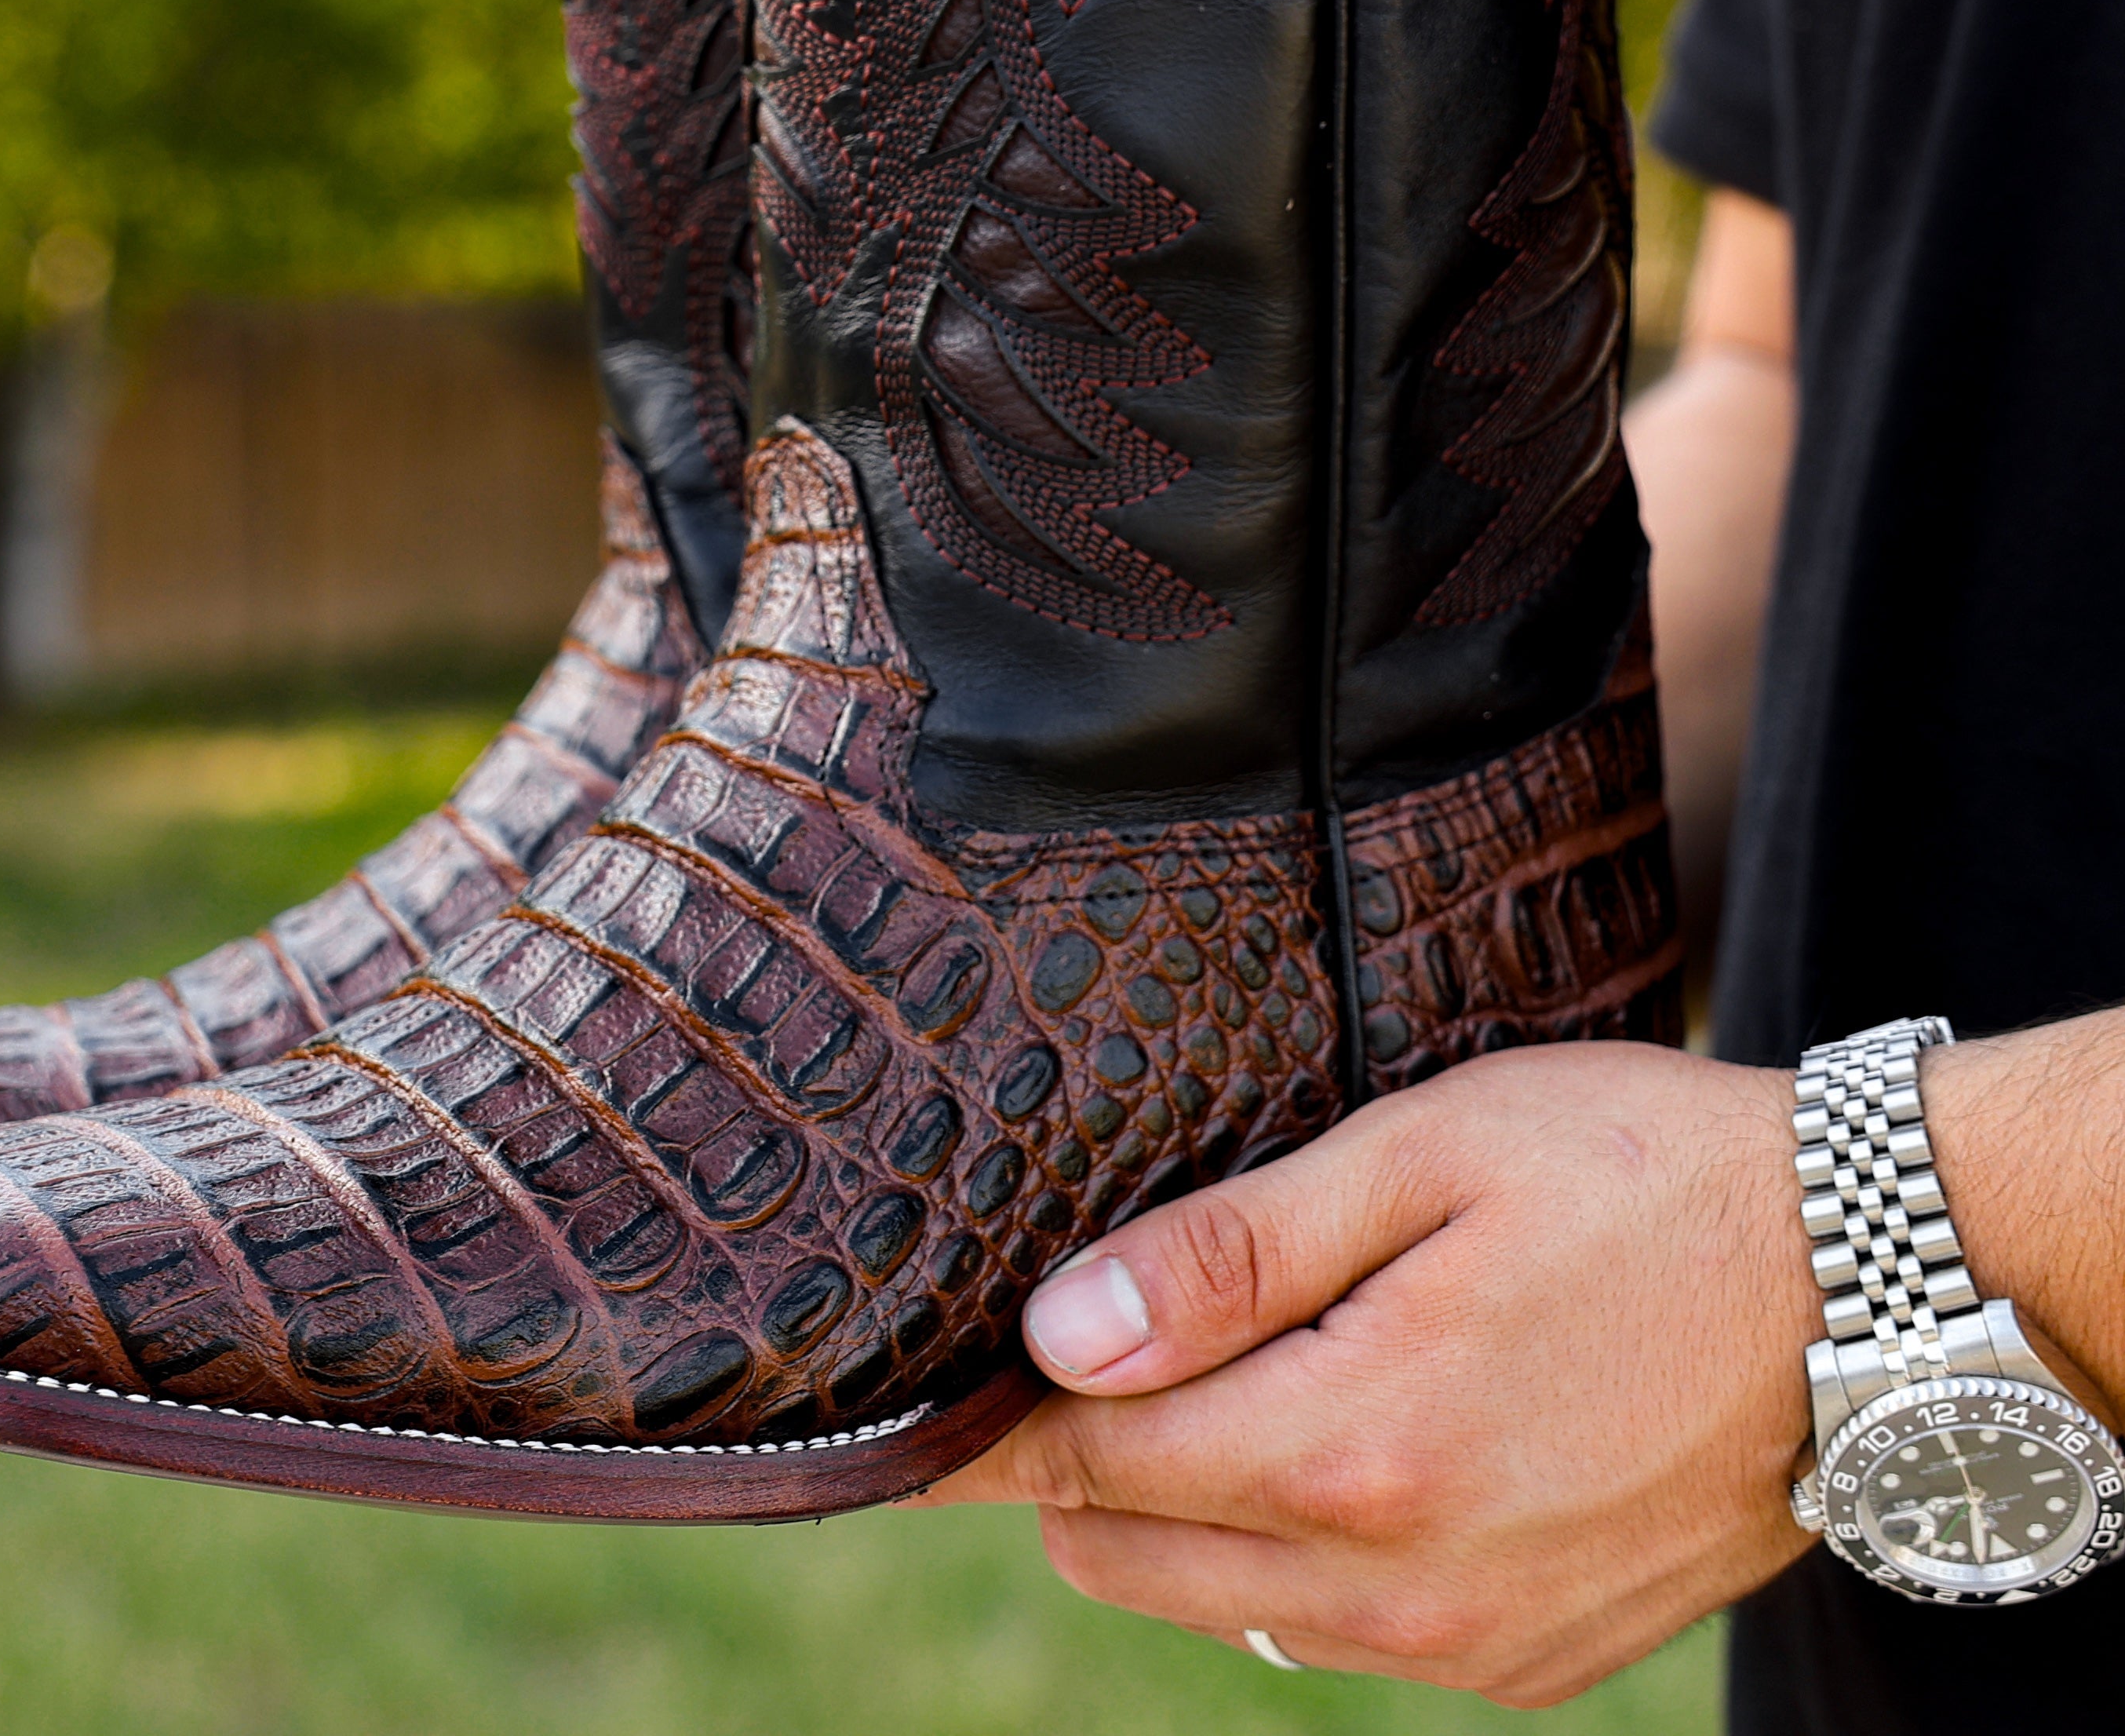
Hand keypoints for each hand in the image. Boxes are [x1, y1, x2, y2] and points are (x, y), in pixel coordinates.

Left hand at [925, 1043, 1818, 1707]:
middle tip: (1080, 1337)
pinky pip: (1338, 1633)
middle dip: (1075, 1459)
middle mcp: (1403, 1589)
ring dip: (1179, 1511)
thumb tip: (1059, 1332)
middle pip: (1128, 1559)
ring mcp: (1474, 1645)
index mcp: (1358, 1453)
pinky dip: (1290, 1552)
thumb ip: (1228, 1254)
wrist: (1873, 1284)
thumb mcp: (1418, 1156)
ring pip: (1225, 1607)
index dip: (997, 1412)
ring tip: (1206, 1370)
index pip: (1087, 1464)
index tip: (943, 1362)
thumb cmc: (1639, 1177)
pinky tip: (1324, 1433)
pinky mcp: (1533, 1660)